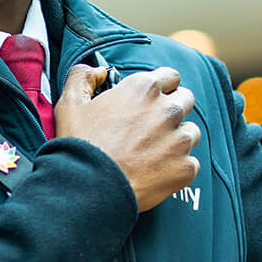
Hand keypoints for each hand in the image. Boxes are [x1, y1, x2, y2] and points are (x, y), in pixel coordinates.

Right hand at [55, 64, 198, 211]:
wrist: (90, 189)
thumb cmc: (80, 145)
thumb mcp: (70, 103)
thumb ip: (83, 76)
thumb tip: (100, 72)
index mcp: (144, 89)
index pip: (170, 76)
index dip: (161, 86)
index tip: (152, 98)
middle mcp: (167, 110)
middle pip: (186, 99)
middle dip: (173, 108)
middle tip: (153, 124)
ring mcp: (180, 140)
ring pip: (191, 131)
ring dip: (177, 137)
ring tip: (154, 150)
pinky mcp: (185, 167)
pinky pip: (191, 162)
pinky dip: (177, 166)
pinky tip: (156, 171)